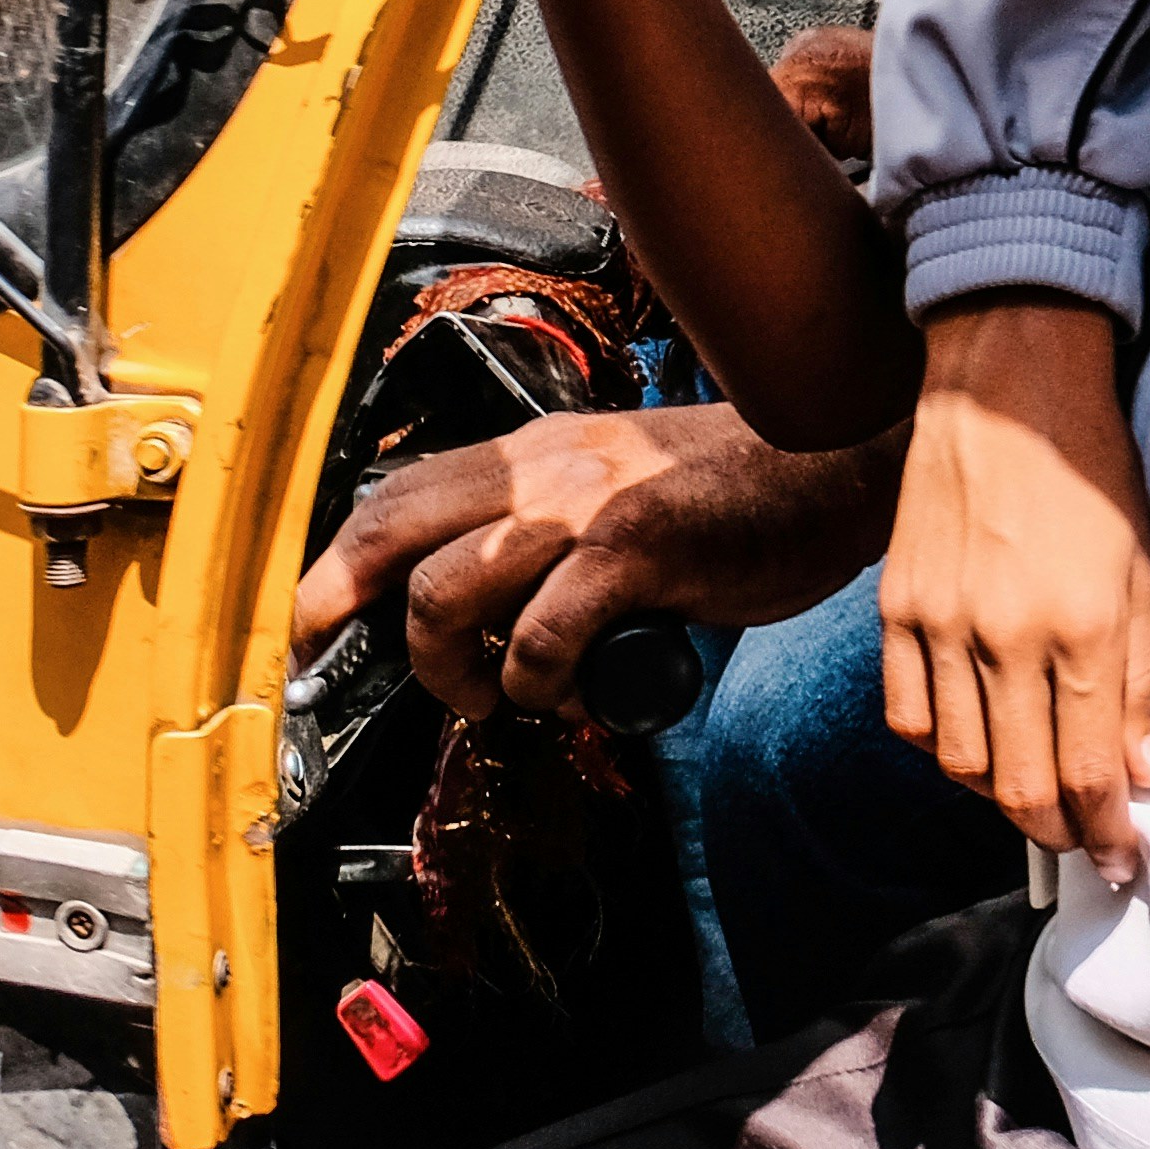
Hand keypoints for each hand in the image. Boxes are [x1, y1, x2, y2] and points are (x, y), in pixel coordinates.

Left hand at [296, 404, 899, 719]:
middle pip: (391, 532)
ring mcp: (587, 507)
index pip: (399, 496)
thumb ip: (549, 527)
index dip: (336, 563)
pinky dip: (536, 683)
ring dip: (446, 667)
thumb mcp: (618, 485)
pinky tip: (560, 693)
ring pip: (449, 591)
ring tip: (485, 697)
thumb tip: (484, 606)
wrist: (837, 468)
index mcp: (536, 451)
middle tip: (334, 665)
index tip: (312, 622)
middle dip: (337, 607)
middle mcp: (545, 467)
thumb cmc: (738, 491)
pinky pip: (546, 634)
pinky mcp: (638, 552)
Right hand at [880, 295, 1149, 881]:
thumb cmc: (1094, 476)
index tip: (1120, 857)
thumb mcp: (1146, 572)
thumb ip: (1141, 680)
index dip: (1106, 832)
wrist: (1009, 390)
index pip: (1089, 772)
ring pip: (957, 762)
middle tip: (1080, 840)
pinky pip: (907, 713)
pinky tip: (973, 743)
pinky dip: (940, 747)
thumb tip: (1141, 775)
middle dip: (1056, 832)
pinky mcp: (897, 606)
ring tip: (1033, 793)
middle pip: (1017, 786)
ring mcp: (940, 623)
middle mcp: (1004, 636)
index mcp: (1081, 628)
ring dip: (997, 797)